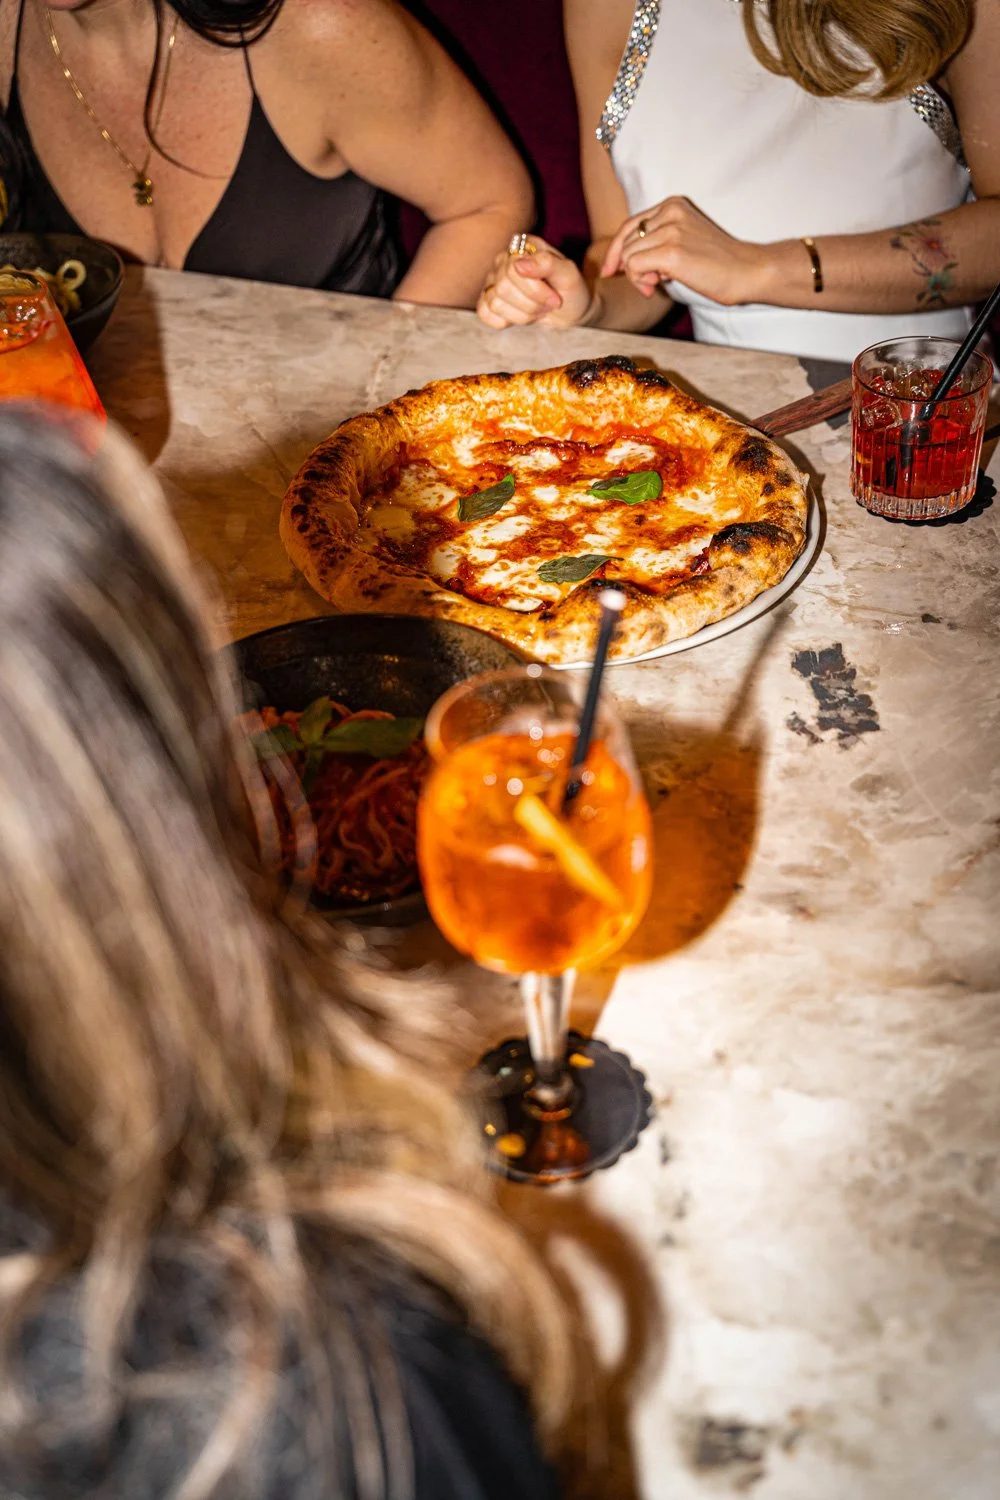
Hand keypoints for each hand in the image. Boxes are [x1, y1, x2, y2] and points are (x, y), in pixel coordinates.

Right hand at [477, 236, 596, 328]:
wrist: (571, 310)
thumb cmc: (571, 290)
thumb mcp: (568, 275)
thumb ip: (547, 264)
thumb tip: (519, 264)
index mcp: (523, 246)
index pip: (513, 269)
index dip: (536, 291)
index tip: (555, 298)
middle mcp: (504, 260)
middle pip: (503, 288)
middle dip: (531, 305)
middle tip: (548, 305)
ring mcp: (494, 280)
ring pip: (495, 303)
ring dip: (522, 315)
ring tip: (538, 309)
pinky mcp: (488, 300)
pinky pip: (484, 313)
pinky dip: (504, 321)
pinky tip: (519, 316)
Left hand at [601, 197, 769, 306]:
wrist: (747, 271)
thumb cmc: (718, 263)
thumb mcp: (684, 241)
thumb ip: (657, 241)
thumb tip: (620, 260)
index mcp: (673, 204)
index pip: (630, 225)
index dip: (616, 250)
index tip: (610, 271)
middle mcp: (670, 211)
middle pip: (626, 241)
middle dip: (628, 267)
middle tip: (647, 283)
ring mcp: (671, 229)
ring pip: (628, 256)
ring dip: (638, 277)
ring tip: (658, 283)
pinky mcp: (671, 250)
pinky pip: (634, 266)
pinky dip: (640, 281)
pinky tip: (657, 286)